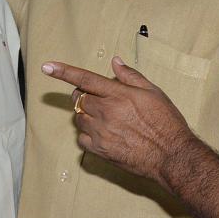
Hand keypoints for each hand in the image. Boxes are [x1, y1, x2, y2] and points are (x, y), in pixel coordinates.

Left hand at [44, 57, 198, 187]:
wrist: (171, 155)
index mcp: (118, 94)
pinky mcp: (101, 150)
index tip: (47, 66)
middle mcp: (106, 112)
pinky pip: (81, 139)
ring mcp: (101, 132)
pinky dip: (87, 134)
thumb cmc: (166, 122)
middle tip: (97, 98)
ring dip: (85, 115)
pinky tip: (101, 134)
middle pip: (79, 99)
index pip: (85, 79)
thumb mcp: (153, 92)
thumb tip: (115, 62)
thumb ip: (130, 76)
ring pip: (79, 119)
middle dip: (84, 95)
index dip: (64, 71)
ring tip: (104, 118)